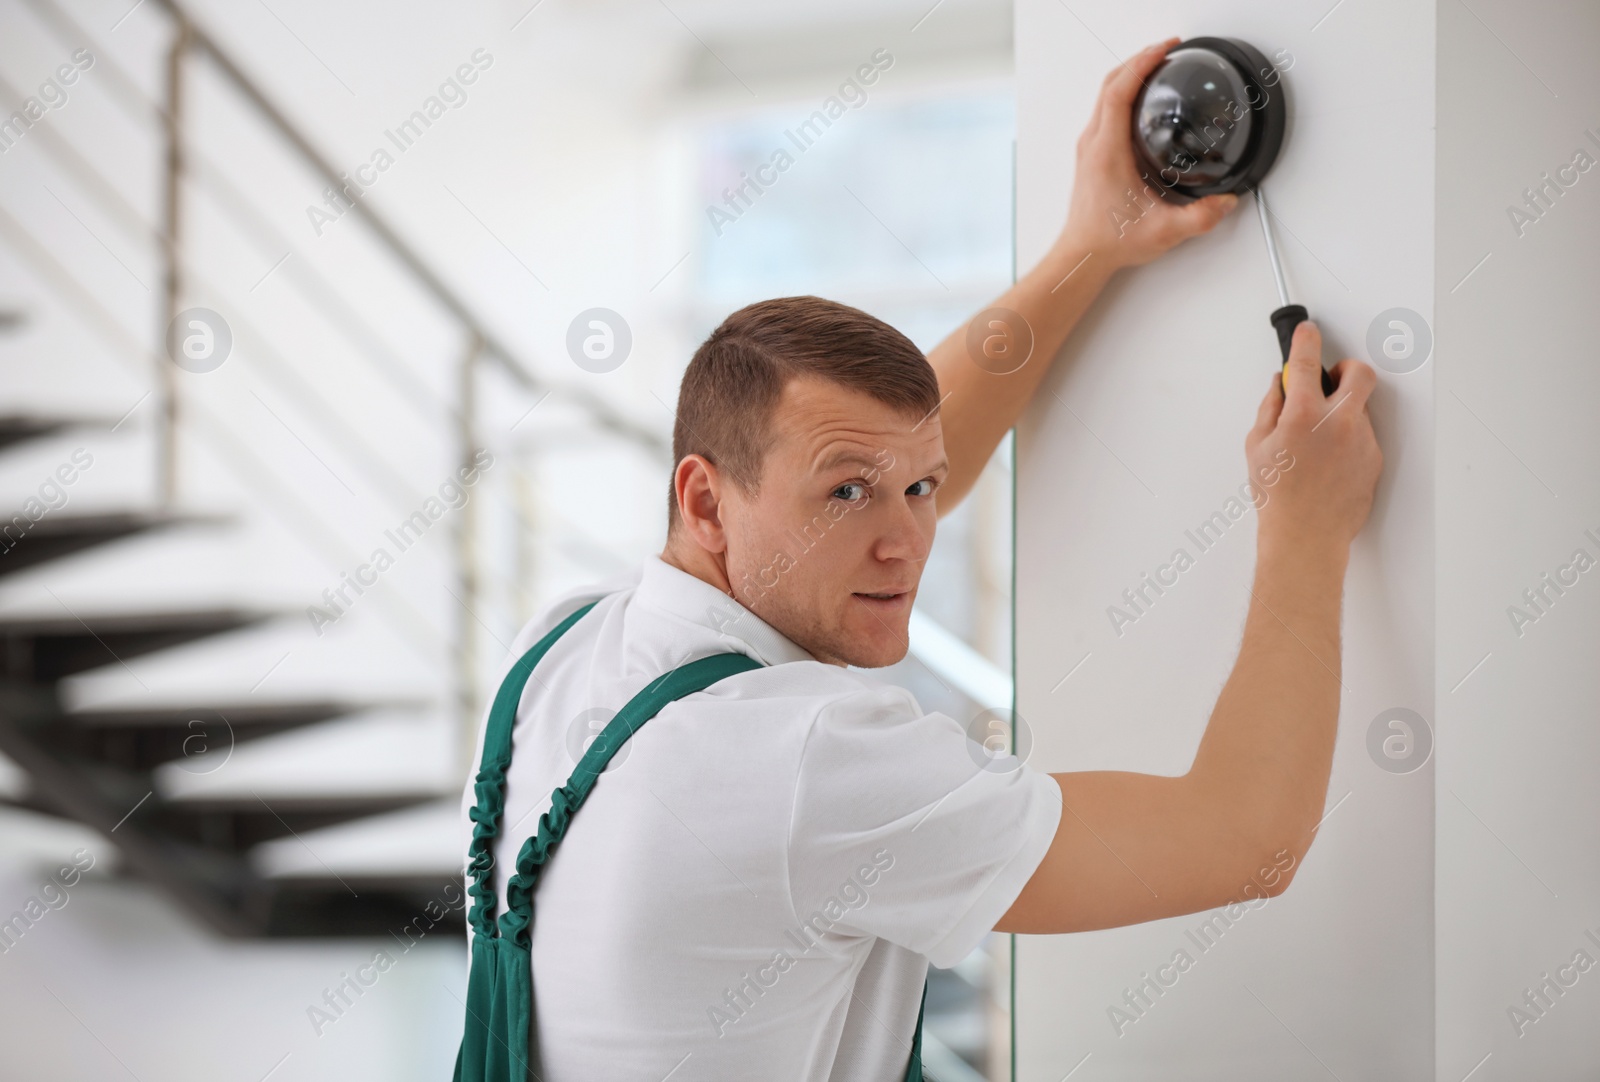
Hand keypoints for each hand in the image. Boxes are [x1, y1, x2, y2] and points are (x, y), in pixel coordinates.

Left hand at [1059, 38, 1241, 271]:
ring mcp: (1089, 147)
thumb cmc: (1109, 240)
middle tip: (1168, 50)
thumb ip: (1200, 218)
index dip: (1143, 63)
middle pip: (1110, 83)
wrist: (1084, 254)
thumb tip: (1226, 202)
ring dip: (1129, 74)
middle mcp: (1093, 143)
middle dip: (1139, 60)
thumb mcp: (1163, 232)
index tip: (1166, 49)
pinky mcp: (1091, 154)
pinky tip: (1143, 99)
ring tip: (1157, 67)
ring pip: (1105, 95)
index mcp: (1107, 151)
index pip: (1119, 91)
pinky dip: (1123, 93)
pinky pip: (1105, 110)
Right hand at [1245, 321, 1382, 553]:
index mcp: (1305, 414)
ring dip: (1341, 412)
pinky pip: (1362, 436)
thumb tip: (1279, 387)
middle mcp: (1340, 422)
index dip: (1306, 340)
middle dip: (1346, 369)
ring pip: (1359, 408)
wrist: (1307, 536)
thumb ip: (1269, 408)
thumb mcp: (1256, 447)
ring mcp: (1362, 440)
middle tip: (1330, 380)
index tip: (1306, 333)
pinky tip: (1327, 461)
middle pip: (1359, 373)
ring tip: (1316, 441)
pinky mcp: (1374, 458)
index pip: (1307, 361)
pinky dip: (1347, 439)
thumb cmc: (1278, 498)